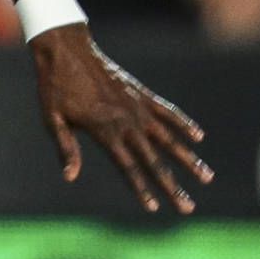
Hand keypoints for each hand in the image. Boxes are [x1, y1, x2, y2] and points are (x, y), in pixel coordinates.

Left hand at [34, 26, 212, 214]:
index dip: (141, 189)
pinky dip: (184, 124)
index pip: (127, 167)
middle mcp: (126, 121)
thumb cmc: (55, 87)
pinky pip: (168, 111)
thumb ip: (66, 149)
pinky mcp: (141, 93)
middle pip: (154, 160)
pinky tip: (199, 137)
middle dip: (172, 186)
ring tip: (207, 177)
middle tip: (189, 207)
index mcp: (104, 131)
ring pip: (169, 138)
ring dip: (188, 159)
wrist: (66, 49)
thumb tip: (70, 178)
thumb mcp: (53, 120)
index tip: (154, 209)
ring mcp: (137, 106)